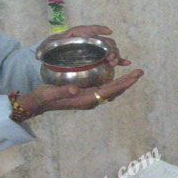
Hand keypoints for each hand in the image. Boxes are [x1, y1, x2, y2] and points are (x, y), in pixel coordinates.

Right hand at [18, 69, 144, 115]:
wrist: (37, 105)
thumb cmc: (43, 98)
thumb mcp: (50, 93)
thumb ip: (63, 91)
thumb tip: (76, 89)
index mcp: (86, 99)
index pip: (110, 90)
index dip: (124, 83)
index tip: (136, 76)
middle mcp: (91, 101)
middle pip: (114, 91)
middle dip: (128, 82)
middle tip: (140, 72)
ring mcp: (89, 99)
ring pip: (111, 92)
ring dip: (122, 83)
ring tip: (132, 74)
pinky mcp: (86, 96)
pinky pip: (104, 90)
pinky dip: (113, 84)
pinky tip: (116, 77)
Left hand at [40, 25, 131, 65]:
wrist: (51, 56)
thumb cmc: (50, 51)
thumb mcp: (48, 48)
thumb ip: (48, 48)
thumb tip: (48, 49)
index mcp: (77, 35)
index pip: (89, 30)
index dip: (99, 29)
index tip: (109, 32)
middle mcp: (88, 40)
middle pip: (103, 41)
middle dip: (109, 48)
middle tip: (110, 58)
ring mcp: (94, 49)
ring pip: (108, 49)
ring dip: (114, 54)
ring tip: (114, 62)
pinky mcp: (97, 57)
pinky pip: (109, 57)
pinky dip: (118, 60)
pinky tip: (126, 63)